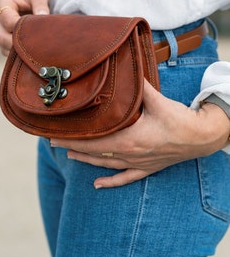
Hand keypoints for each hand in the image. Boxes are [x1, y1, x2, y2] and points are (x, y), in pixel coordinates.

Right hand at [0, 0, 49, 55]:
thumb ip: (40, 4)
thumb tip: (44, 16)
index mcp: (1, 6)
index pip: (8, 22)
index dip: (22, 29)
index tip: (37, 33)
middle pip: (3, 38)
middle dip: (19, 44)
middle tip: (37, 48)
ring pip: (4, 47)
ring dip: (18, 51)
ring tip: (35, 51)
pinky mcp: (3, 42)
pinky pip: (7, 53)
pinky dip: (18, 55)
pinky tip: (31, 55)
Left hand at [51, 79, 229, 187]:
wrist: (201, 137)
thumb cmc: (179, 120)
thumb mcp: (157, 101)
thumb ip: (139, 87)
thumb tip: (127, 71)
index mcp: (129, 138)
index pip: (93, 140)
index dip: (73, 138)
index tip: (56, 136)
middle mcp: (129, 154)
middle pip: (94, 152)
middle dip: (73, 147)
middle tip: (54, 144)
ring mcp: (137, 163)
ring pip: (105, 163)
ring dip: (86, 160)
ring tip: (69, 155)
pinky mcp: (146, 168)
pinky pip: (125, 178)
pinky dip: (110, 182)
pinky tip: (98, 185)